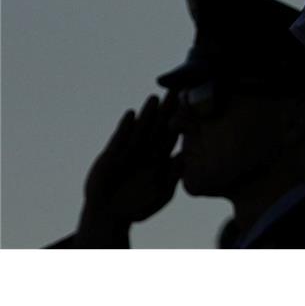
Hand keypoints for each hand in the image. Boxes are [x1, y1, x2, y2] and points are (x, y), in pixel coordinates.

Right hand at [75, 93, 180, 246]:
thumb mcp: (161, 194)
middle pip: (159, 125)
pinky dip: (125, 126)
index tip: (194, 105)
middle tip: (178, 88)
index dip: (183, 119)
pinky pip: (120, 138)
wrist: (109, 217)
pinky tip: (131, 114)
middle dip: (168, 108)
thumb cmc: (138, 208)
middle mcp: (147, 150)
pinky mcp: (111, 155)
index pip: (174, 134)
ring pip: (141, 128)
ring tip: (155, 97)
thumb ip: (173, 177)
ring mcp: (129, 150)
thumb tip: (185, 158)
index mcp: (161, 157)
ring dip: (148, 113)